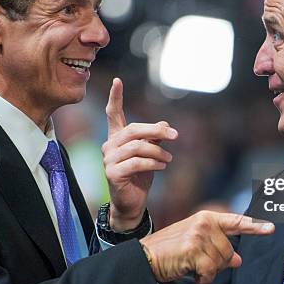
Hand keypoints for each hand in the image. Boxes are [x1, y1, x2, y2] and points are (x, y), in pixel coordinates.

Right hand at [103, 78, 177, 230]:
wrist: (131, 203)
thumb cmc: (140, 176)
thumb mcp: (150, 154)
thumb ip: (154, 138)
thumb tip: (164, 124)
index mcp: (117, 138)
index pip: (113, 114)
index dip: (116, 98)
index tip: (117, 80)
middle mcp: (109, 146)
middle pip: (133, 130)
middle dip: (156, 131)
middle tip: (175, 136)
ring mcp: (109, 160)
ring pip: (137, 147)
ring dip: (157, 151)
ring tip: (168, 159)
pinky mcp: (112, 173)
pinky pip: (136, 163)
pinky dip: (152, 163)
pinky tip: (161, 167)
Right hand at [140, 211, 274, 283]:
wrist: (145, 256)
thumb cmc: (170, 250)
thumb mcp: (195, 245)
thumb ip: (218, 248)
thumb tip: (237, 259)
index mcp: (206, 218)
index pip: (235, 221)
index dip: (254, 226)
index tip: (271, 228)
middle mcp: (204, 223)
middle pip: (228, 250)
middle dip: (217, 262)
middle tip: (198, 263)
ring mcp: (199, 235)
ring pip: (220, 261)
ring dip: (208, 271)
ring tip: (191, 266)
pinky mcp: (193, 249)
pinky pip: (210, 270)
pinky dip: (203, 278)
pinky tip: (191, 273)